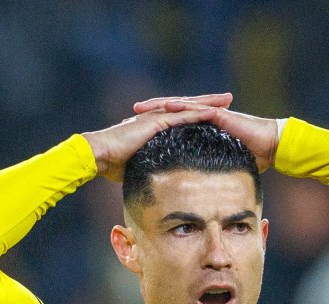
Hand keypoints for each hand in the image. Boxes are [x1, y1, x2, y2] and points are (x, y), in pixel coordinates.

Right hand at [82, 104, 221, 180]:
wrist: (99, 155)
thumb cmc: (113, 163)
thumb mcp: (138, 164)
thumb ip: (150, 165)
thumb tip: (158, 180)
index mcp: (154, 125)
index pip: (181, 116)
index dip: (198, 113)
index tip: (216, 113)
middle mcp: (157, 117)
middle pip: (188, 107)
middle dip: (209, 102)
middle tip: (229, 98)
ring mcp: (156, 117)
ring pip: (188, 107)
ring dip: (208, 103)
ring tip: (227, 100)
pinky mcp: (155, 122)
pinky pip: (180, 116)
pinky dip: (197, 113)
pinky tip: (213, 112)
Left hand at [133, 94, 279, 171]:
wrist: (271, 147)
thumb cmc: (252, 157)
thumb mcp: (222, 166)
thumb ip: (209, 173)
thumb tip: (199, 192)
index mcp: (202, 128)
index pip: (174, 124)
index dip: (155, 126)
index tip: (135, 130)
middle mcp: (204, 117)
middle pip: (172, 112)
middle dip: (151, 112)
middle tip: (131, 113)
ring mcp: (212, 114)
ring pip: (181, 106)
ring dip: (160, 106)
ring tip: (142, 108)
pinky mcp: (220, 114)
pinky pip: (197, 109)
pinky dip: (182, 107)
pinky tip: (166, 107)